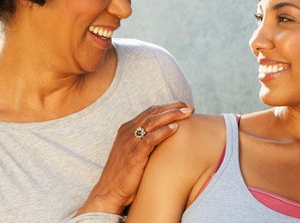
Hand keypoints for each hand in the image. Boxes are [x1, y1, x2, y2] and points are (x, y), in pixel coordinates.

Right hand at [76, 101, 193, 214]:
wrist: (109, 192)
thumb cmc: (126, 174)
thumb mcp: (134, 152)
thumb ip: (146, 141)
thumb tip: (167, 136)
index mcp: (127, 129)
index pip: (150, 111)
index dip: (168, 107)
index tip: (184, 106)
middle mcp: (127, 132)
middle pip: (153, 112)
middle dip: (173, 107)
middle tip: (190, 107)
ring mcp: (129, 142)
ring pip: (152, 122)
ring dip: (171, 115)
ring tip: (187, 114)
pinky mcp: (133, 155)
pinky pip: (150, 139)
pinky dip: (163, 132)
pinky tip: (175, 128)